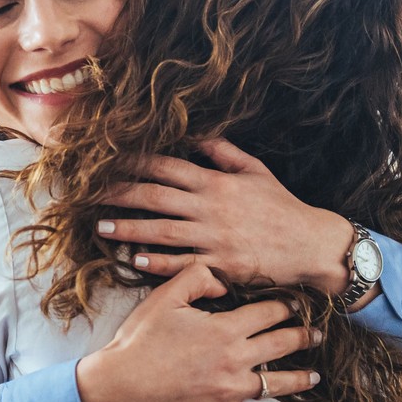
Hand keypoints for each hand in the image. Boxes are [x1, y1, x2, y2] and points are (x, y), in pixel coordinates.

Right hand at [76, 263, 321, 401]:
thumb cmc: (140, 340)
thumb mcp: (164, 297)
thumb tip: (223, 283)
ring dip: (301, 378)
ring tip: (316, 375)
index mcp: (225, 329)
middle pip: (281, 344)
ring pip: (277, 383)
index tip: (299, 304)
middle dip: (304, 337)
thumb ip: (197, 278)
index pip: (268, 312)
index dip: (287, 306)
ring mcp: (231, 390)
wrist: (121, 384)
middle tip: (318, 335)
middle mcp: (235, 359)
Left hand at [96, 138, 353, 293]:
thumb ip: (224, 153)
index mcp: (217, 183)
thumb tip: (196, 135)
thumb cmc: (282, 208)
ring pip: (162, 231)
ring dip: (129, 229)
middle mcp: (211, 208)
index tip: (109, 159)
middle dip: (120, 193)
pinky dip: (158, 263)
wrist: (312, 245)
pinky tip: (134, 260)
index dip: (135, 162)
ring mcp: (215, 238)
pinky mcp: (221, 266)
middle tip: (90, 194)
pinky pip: (183, 264)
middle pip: (156, 197)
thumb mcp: (257, 172)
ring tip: (101, 228)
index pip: (168, 167)